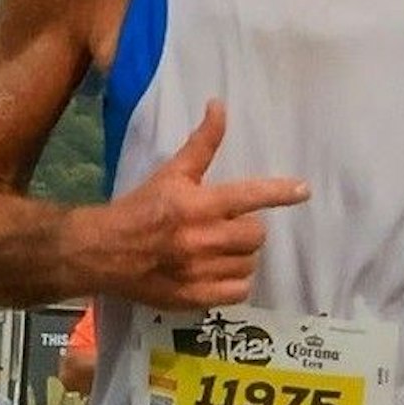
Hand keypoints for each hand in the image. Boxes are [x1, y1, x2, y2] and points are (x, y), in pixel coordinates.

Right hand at [92, 102, 308, 310]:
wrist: (100, 251)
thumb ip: (202, 144)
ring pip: (248, 264)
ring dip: (240, 256)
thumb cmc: (140, 208)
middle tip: (227, 226)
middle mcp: (201, 239)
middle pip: (256, 235)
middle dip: (246, 229)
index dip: (280, 192)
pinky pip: (238, 292)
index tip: (303, 190)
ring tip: (219, 250)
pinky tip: (218, 272)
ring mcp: (198, 272)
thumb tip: (219, 106)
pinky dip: (234, 283)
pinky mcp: (194, 298)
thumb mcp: (171, 174)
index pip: (249, 196)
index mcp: (197, 204)